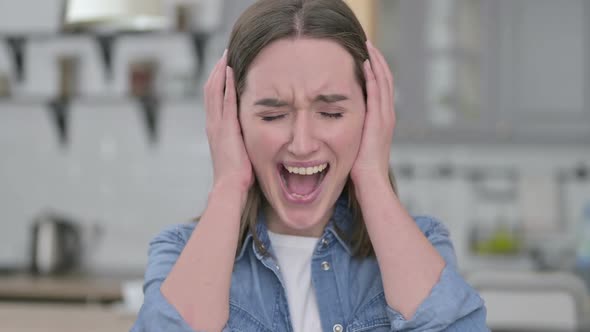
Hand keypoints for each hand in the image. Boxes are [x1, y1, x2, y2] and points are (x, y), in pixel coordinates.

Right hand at [204, 50, 252, 193]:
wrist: (230, 187)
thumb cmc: (238, 176)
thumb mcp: (238, 153)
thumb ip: (240, 141)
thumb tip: (249, 136)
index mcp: (215, 130)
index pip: (214, 100)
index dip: (217, 83)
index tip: (224, 68)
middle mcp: (213, 125)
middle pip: (210, 91)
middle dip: (216, 72)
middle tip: (223, 55)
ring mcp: (217, 126)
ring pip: (214, 91)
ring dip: (219, 72)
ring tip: (225, 56)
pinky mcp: (226, 128)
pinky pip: (225, 100)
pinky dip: (226, 83)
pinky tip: (230, 70)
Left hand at [350, 41, 395, 185]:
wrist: (370, 181)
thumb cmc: (360, 168)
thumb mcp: (356, 142)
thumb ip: (352, 129)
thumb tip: (337, 122)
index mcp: (382, 119)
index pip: (381, 87)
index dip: (375, 69)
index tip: (365, 54)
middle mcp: (387, 115)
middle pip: (385, 79)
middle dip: (377, 60)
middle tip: (368, 42)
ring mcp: (385, 117)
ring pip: (383, 81)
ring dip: (376, 62)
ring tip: (368, 45)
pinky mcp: (379, 120)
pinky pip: (377, 92)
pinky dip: (373, 76)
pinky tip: (366, 63)